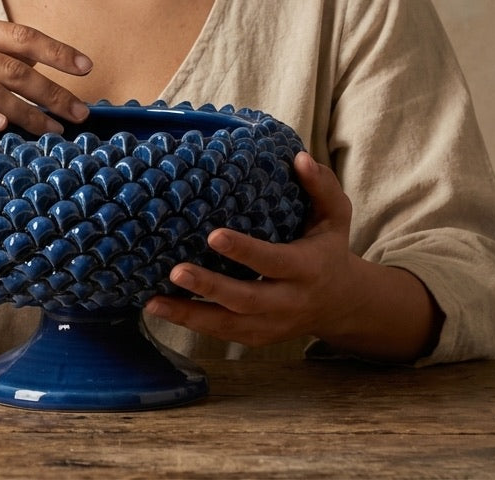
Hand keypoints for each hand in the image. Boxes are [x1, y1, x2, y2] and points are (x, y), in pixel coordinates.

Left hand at [144, 152, 358, 347]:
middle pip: (247, 300)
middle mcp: (289, 302)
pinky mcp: (257, 337)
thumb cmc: (328, 249)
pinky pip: (222, 334)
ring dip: (190, 315)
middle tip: (175, 272)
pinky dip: (192, 324)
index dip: (245, 251)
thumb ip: (321, 186)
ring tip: (153, 301)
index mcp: (306, 269)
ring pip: (229, 325)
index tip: (214, 235)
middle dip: (209, 287)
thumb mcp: (334, 216)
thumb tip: (299, 158)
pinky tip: (161, 309)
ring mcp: (272, 325)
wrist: (341, 303)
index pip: (274, 261)